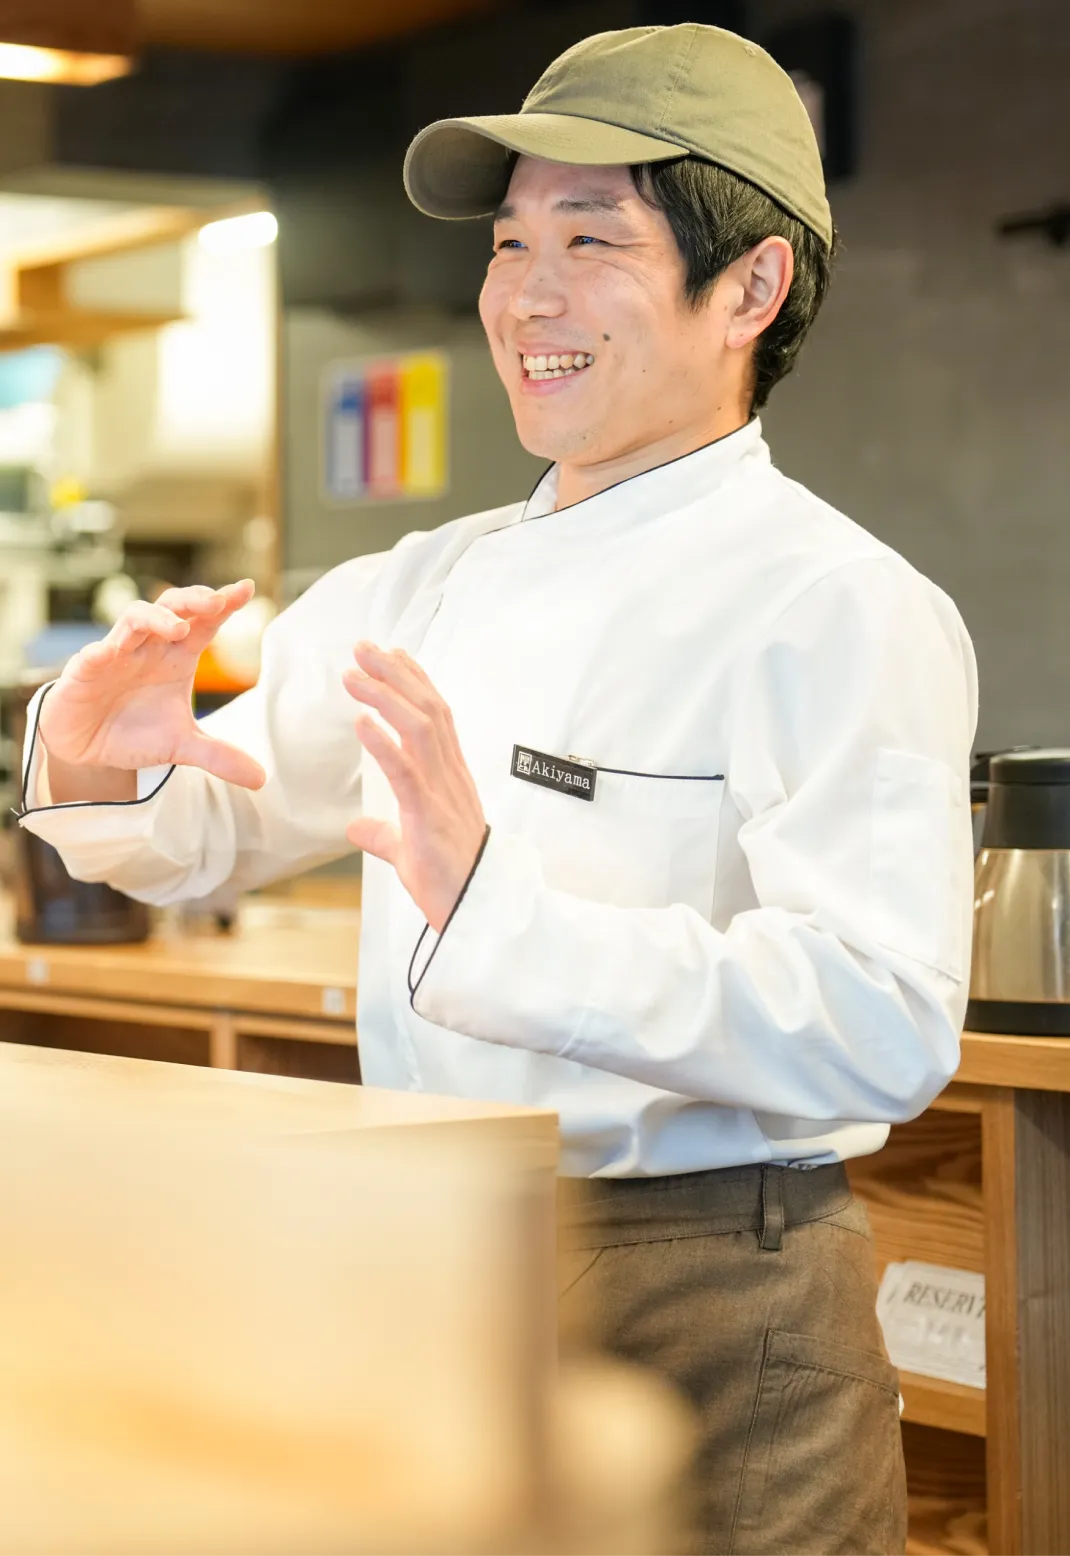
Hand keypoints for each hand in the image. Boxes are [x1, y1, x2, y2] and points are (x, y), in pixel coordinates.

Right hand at [38, 581, 265, 791]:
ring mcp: (116, 654)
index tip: (247, 588)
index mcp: (177, 658)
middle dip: (192, 600)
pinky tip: (111, 652)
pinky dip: (101, 652)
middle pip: (171, 608)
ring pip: (134, 619)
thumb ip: (218, 756)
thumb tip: (261, 779)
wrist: (85, 746)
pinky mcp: (84, 672)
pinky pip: (91, 655)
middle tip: (215, 602)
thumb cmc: (134, 731)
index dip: (223, 603)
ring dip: (155, 619)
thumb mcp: (181, 746)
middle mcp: (149, 648)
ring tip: (178, 628)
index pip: (204, 624)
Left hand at [342, 643, 486, 932]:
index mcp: (450, 779)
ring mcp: (442, 793)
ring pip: (419, 729)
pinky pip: (406, 772)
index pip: (436, 717)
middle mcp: (450, 777)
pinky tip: (361, 722)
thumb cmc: (450, 883)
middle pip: (427, 709)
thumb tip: (359, 830)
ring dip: (384, 696)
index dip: (414, 681)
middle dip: (395, 674)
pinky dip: (383, 743)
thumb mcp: (409, 852)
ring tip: (353, 674)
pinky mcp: (429, 816)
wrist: (477, 912)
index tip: (392, 655)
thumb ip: (385, 835)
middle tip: (364, 647)